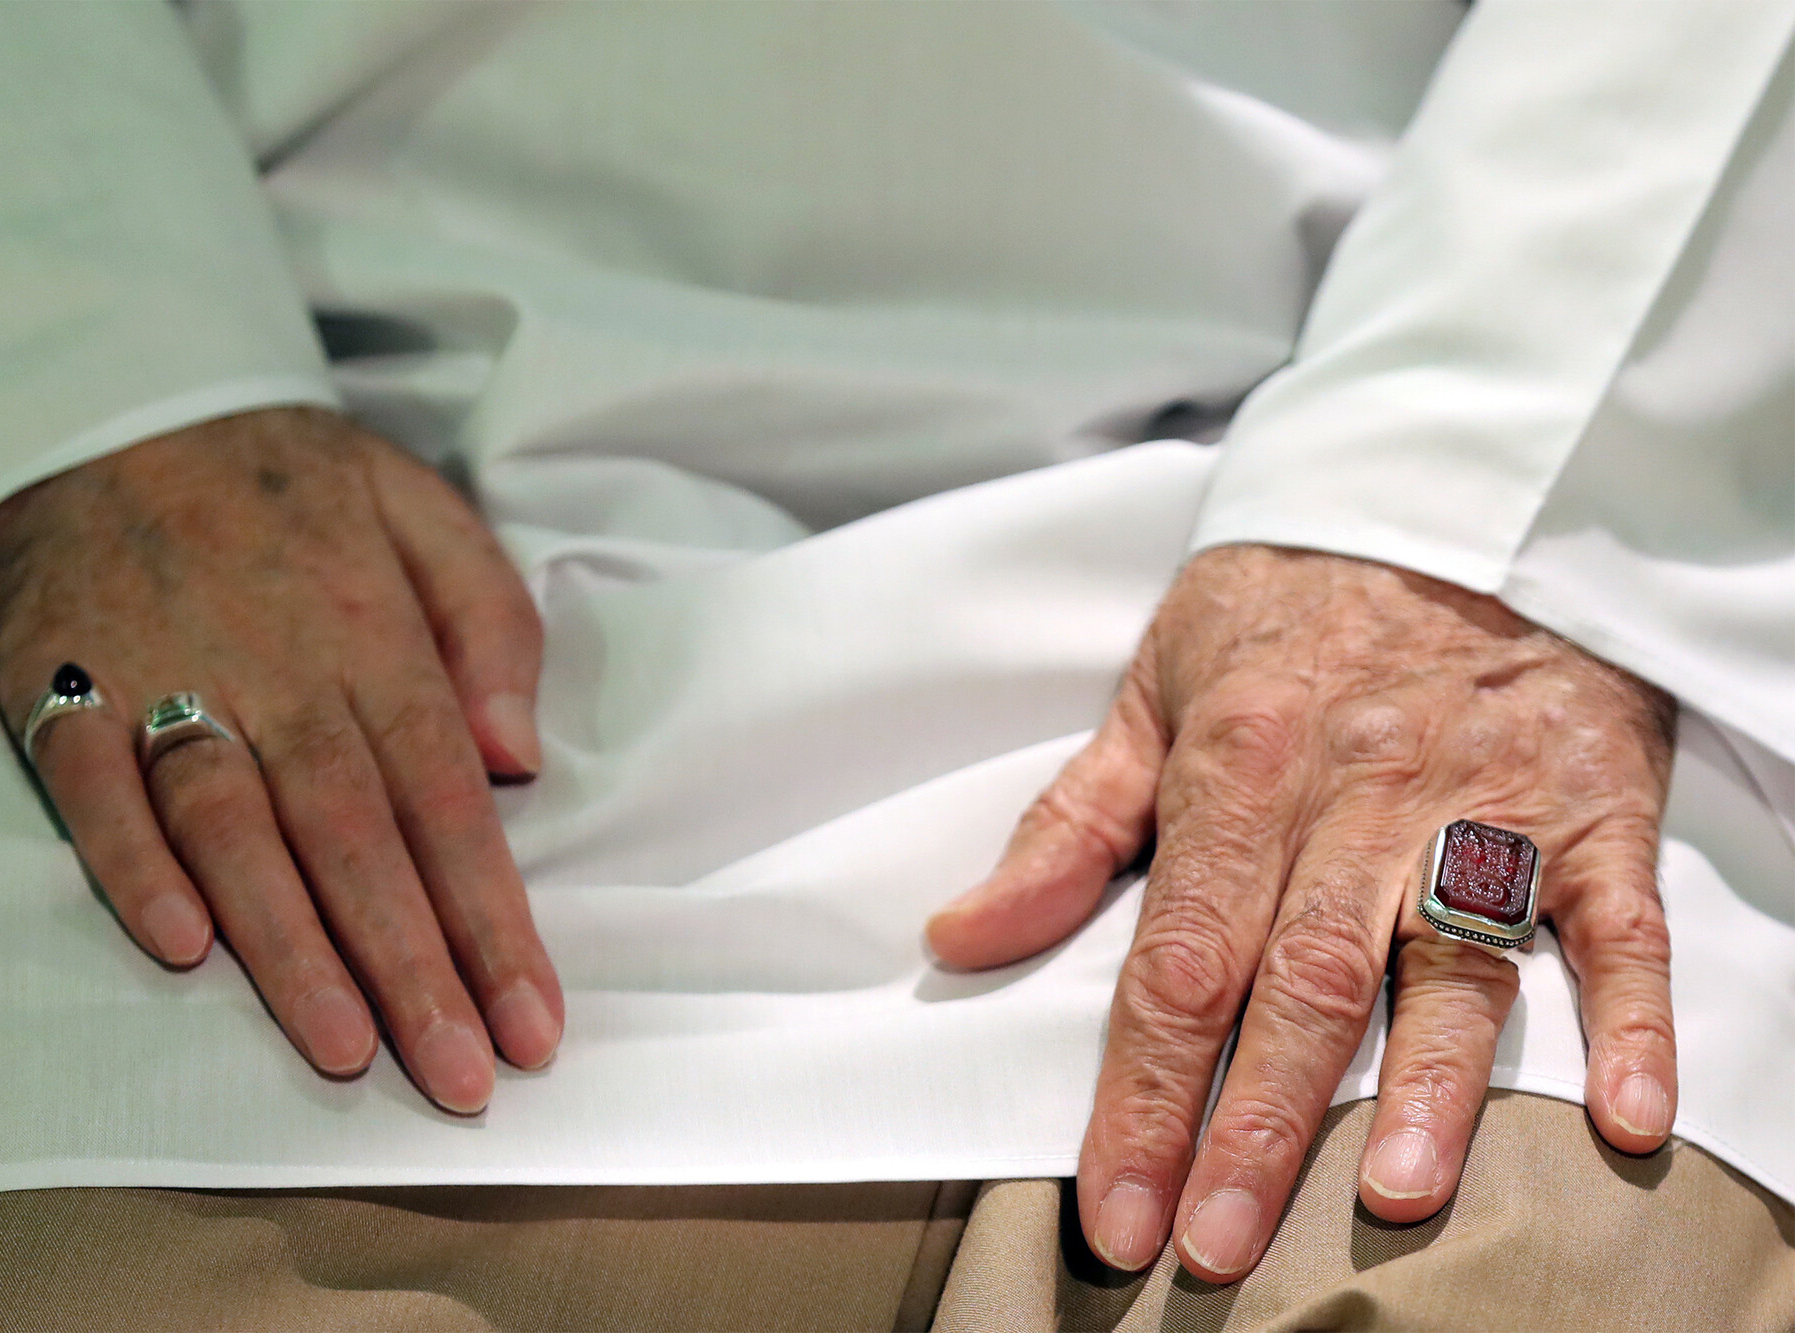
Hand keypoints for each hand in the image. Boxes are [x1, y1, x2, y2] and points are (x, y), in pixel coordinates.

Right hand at [0, 406, 560, 1112]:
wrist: (106, 400)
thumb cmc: (285, 476)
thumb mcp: (420, 504)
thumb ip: (487, 622)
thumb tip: (520, 757)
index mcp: (376, 631)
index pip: (449, 799)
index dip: (494, 919)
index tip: (533, 1023)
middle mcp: (278, 667)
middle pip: (356, 837)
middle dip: (414, 967)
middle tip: (459, 1079)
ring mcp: (164, 676)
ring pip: (234, 829)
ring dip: (289, 945)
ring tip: (345, 1049)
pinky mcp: (62, 684)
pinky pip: (93, 787)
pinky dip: (131, 866)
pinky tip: (180, 949)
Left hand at [927, 545, 1676, 1279]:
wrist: (1450, 494)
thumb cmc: (1284, 606)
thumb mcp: (1152, 691)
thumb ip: (1066, 830)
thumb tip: (959, 936)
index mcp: (1238, 767)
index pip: (1177, 961)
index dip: (1141, 1097)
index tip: (1116, 1211)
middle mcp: (1360, 792)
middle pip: (1299, 982)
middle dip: (1253, 1126)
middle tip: (1217, 1248)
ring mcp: (1484, 799)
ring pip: (1453, 961)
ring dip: (1428, 1085)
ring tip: (1388, 1194)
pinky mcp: (1594, 801)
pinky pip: (1619, 917)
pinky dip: (1631, 1016)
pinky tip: (1626, 1114)